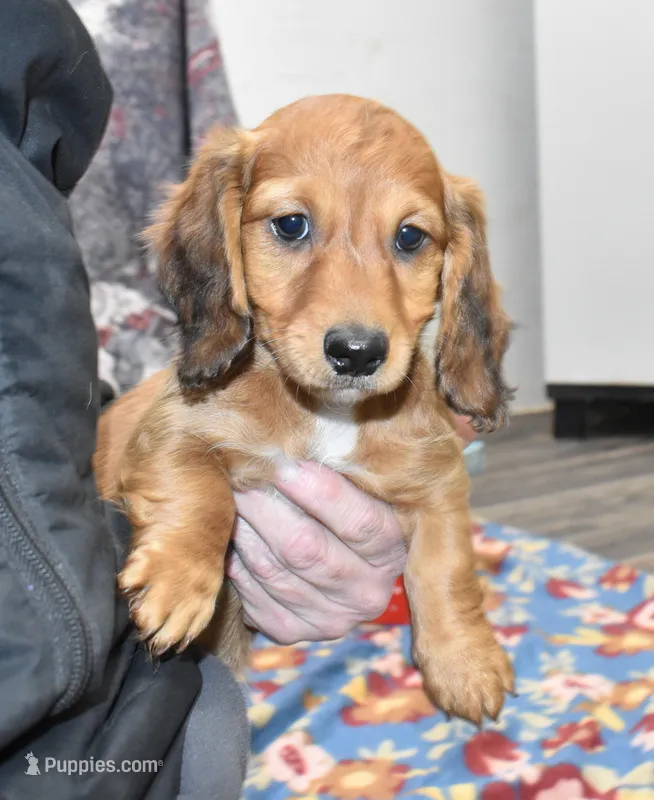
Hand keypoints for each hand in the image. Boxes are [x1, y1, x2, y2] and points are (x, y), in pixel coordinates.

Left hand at [228, 415, 475, 643]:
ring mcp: (330, 618)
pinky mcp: (295, 631)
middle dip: (263, 504)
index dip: (316, 489)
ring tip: (226, 493)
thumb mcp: (363, 484)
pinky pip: (255, 596)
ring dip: (242, 529)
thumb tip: (306, 427)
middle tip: (236, 469)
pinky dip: (236, 562)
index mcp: (393, 550)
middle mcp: (368, 591)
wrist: (343, 565)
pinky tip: (228, 534)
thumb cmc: (349, 503)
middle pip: (306, 548)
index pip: (359, 522)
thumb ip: (345, 466)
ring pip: (273, 570)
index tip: (281, 457)